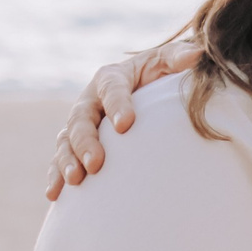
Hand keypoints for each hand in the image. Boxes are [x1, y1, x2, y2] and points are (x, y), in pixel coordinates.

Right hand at [45, 37, 201, 199]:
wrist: (147, 95)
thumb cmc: (158, 77)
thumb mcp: (167, 63)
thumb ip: (178, 59)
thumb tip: (196, 55)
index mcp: (111, 77)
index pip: (111, 88)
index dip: (117, 105)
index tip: (126, 125)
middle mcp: (90, 100)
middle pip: (81, 119)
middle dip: (86, 141)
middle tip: (96, 163)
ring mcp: (80, 125)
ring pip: (66, 141)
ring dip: (67, 160)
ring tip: (77, 180)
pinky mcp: (76, 147)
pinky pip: (60, 161)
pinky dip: (55, 177)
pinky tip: (55, 195)